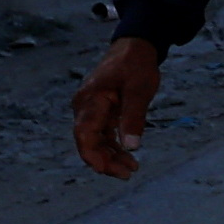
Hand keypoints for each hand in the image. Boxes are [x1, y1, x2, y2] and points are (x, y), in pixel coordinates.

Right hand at [71, 37, 162, 178]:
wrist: (134, 49)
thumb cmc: (136, 66)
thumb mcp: (140, 90)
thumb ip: (134, 117)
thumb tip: (132, 146)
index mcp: (90, 100)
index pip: (84, 133)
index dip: (91, 155)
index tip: (105, 171)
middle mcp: (85, 106)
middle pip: (88, 140)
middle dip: (105, 160)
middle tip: (127, 174)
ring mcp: (91, 110)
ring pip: (96, 140)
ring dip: (111, 156)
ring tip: (131, 169)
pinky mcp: (100, 112)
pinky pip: (103, 134)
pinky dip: (114, 146)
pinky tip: (128, 157)